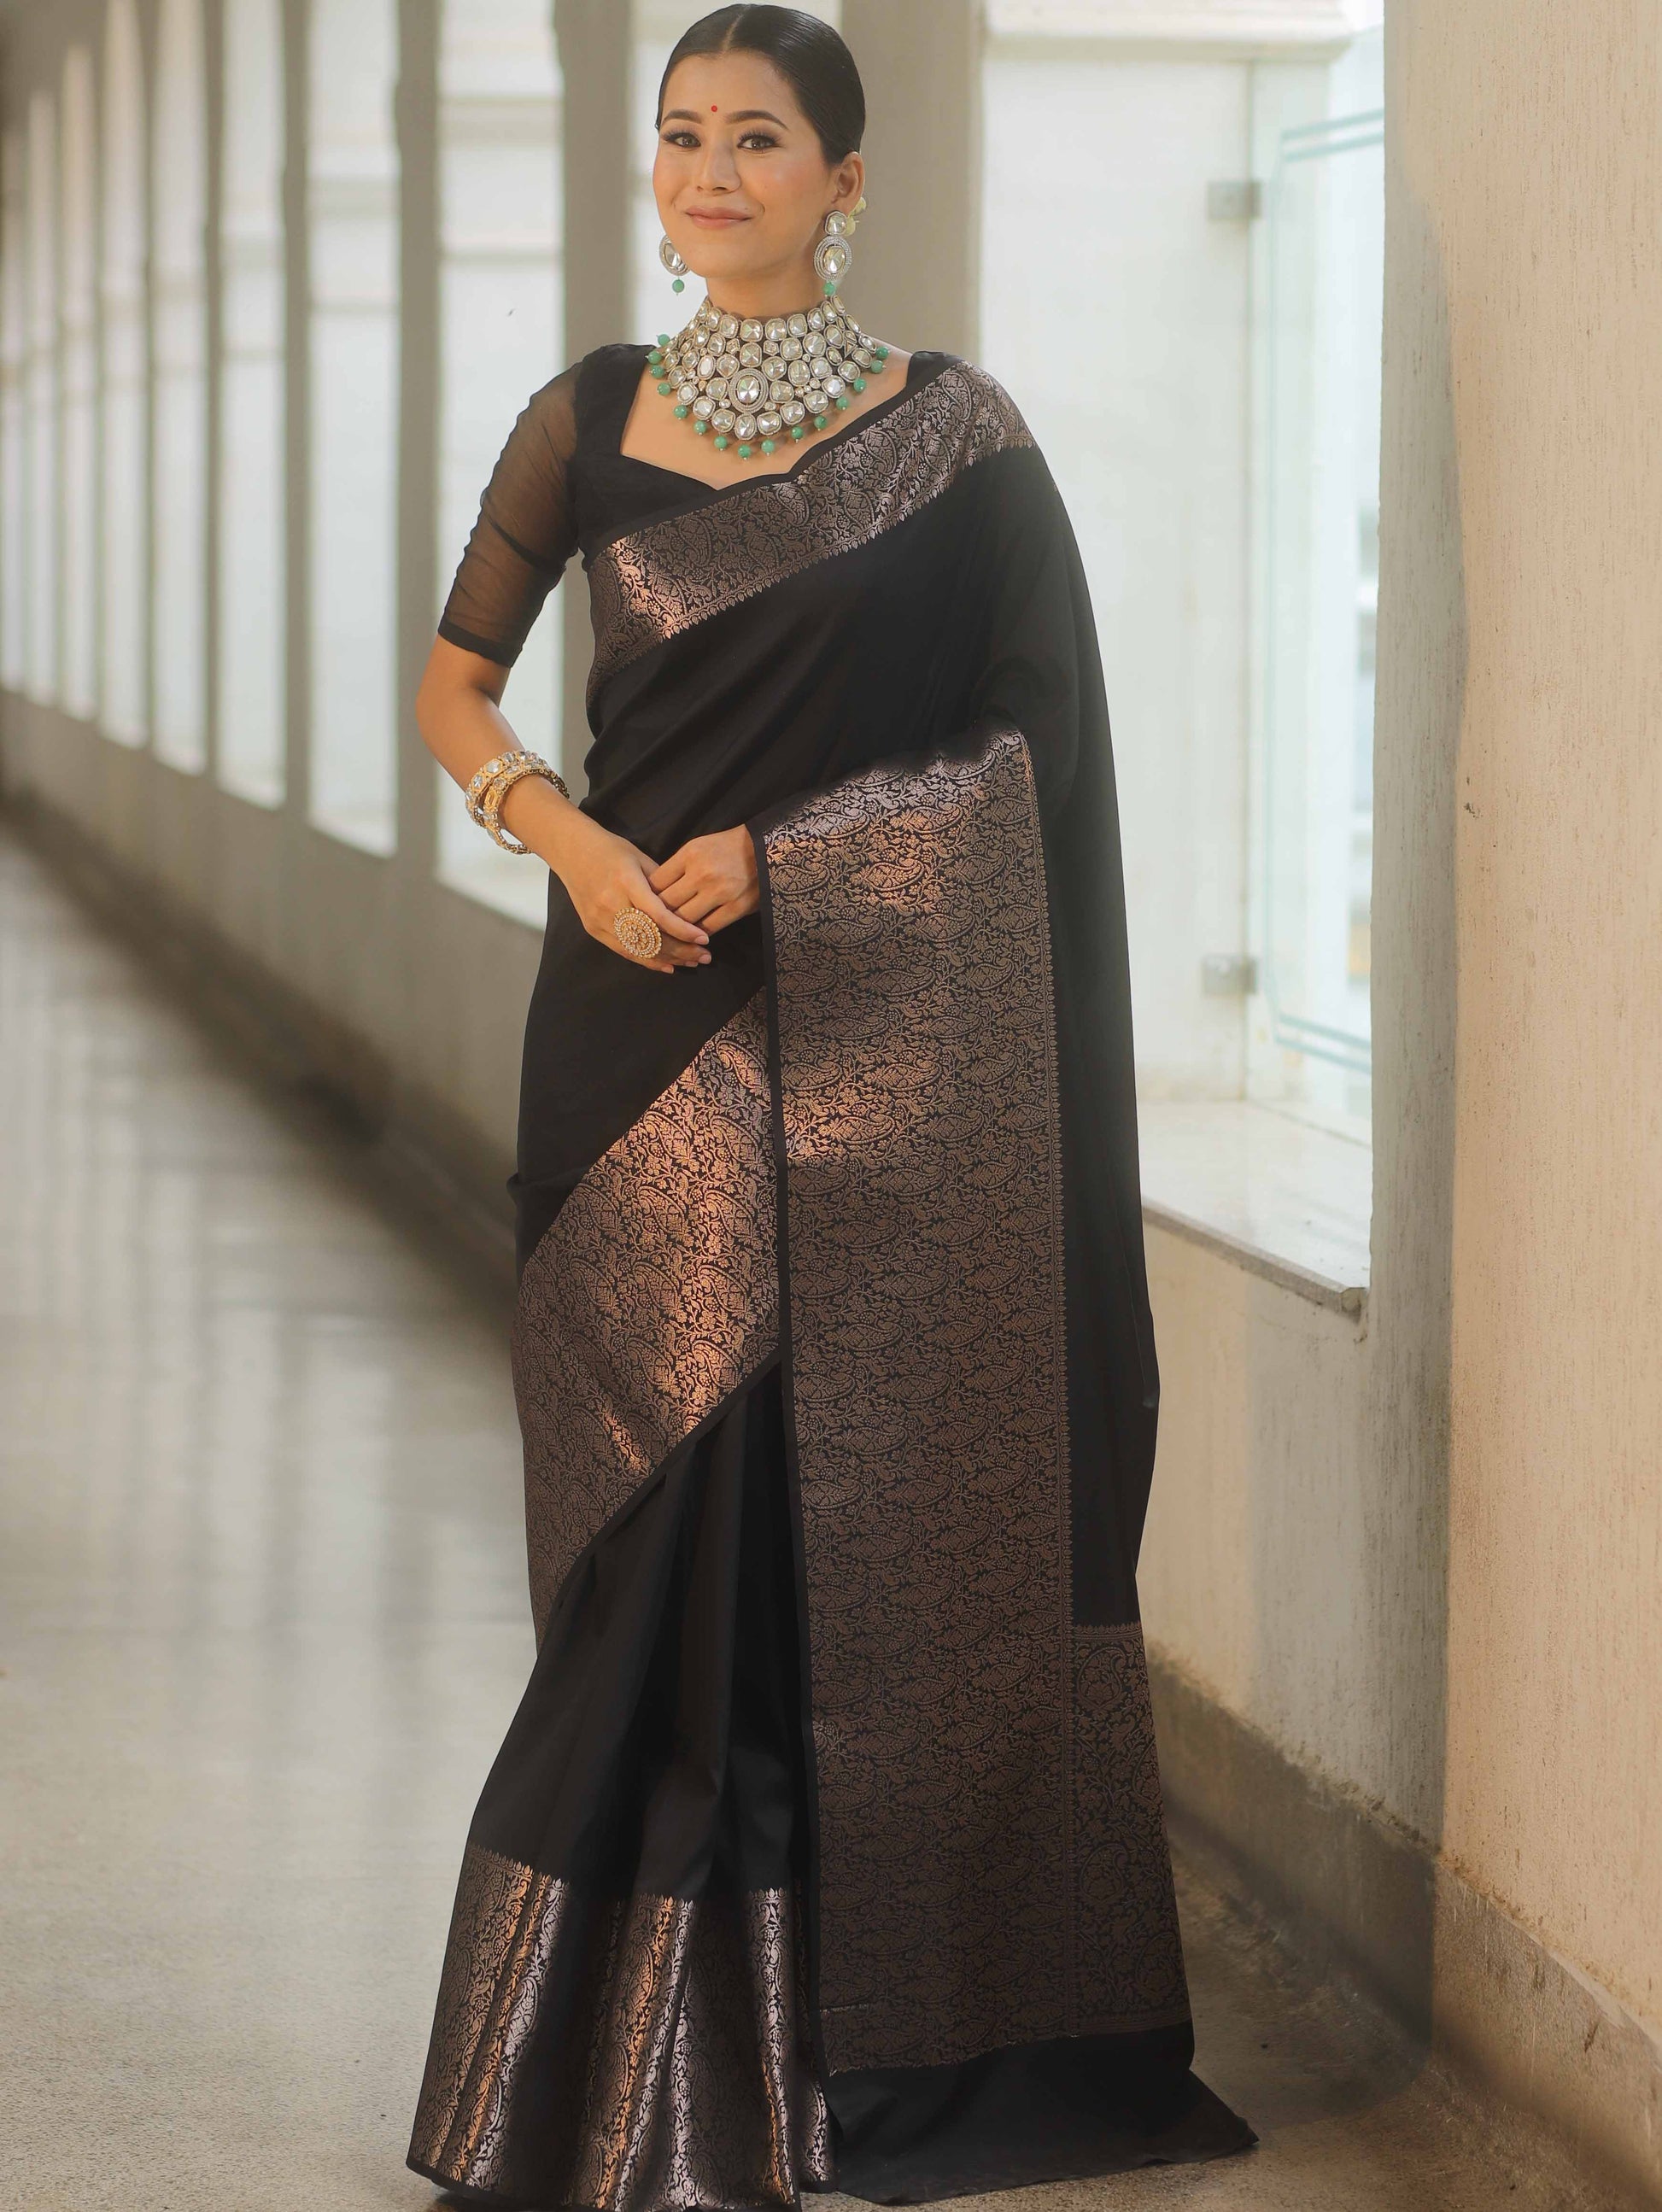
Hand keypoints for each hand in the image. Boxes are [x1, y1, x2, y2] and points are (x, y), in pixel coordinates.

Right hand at [548, 813, 711, 975]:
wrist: (572, 851)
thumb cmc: (611, 850)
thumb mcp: (640, 858)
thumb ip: (663, 884)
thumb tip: (688, 906)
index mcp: (626, 881)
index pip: (658, 914)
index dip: (682, 930)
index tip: (704, 938)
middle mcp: (611, 903)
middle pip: (650, 936)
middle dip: (681, 950)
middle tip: (704, 956)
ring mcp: (600, 919)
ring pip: (638, 949)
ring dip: (668, 959)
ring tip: (691, 962)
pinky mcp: (593, 929)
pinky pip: (624, 951)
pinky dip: (647, 960)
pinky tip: (668, 965)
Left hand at [648, 826, 758, 933]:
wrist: (765, 848)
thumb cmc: (727, 847)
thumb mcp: (698, 847)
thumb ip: (677, 868)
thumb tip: (654, 892)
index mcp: (689, 855)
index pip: (656, 883)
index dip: (646, 898)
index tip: (643, 907)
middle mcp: (701, 873)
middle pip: (666, 904)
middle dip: (656, 917)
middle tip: (650, 927)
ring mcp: (719, 892)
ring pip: (684, 920)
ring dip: (676, 929)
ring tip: (671, 934)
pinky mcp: (736, 907)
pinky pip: (708, 928)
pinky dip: (697, 934)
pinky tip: (693, 935)